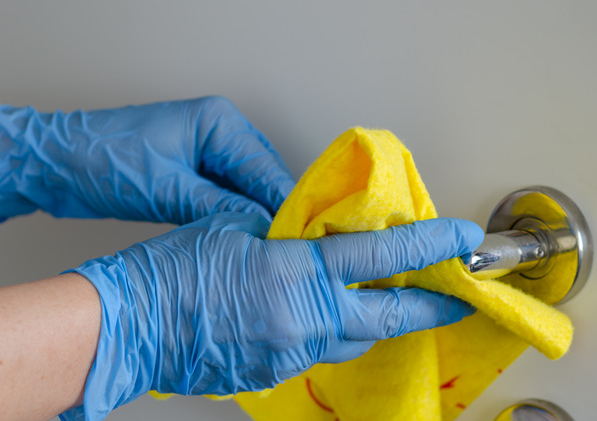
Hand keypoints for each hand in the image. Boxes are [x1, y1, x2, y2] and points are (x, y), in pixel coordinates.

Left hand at [0, 96, 293, 223]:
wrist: (58, 163)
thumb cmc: (102, 161)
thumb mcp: (166, 188)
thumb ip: (219, 205)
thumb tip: (258, 224)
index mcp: (218, 121)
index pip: (264, 166)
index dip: (282, 202)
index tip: (297, 233)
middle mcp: (220, 130)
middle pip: (262, 174)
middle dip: (272, 207)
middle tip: (285, 243)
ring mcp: (209, 149)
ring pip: (248, 186)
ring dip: (255, 212)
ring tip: (267, 242)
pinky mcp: (197, 169)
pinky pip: (229, 192)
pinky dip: (235, 212)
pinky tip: (242, 233)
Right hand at [63, 213, 482, 419]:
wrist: (126, 326)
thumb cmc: (169, 272)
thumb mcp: (236, 229)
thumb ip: (287, 235)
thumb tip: (314, 238)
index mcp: (298, 274)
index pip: (383, 257)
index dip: (431, 246)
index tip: (464, 240)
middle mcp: (304, 321)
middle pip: (388, 318)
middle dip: (429, 307)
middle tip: (454, 296)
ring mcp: (290, 355)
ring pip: (353, 340)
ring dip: (370, 321)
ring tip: (379, 301)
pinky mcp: (272, 375)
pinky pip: (316, 355)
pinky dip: (327, 334)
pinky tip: (313, 317)